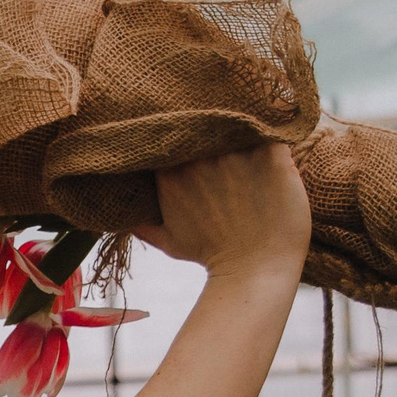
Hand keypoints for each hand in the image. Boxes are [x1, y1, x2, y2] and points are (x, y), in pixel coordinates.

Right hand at [131, 143, 310, 276]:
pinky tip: (272, 148)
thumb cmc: (210, 257)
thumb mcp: (169, 241)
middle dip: (214, 128)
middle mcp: (201, 157)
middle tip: (225, 140)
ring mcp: (237, 153)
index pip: (177, 137)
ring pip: (239, 125)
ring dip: (244, 132)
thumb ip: (143, 223)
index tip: (197, 143)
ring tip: (250, 144)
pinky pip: (273, 130)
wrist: (254, 271)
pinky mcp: (271, 155)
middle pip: (208, 125)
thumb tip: (121, 217)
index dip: (187, 136)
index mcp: (172, 172)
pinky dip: (275, 134)